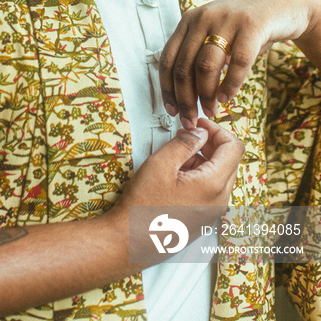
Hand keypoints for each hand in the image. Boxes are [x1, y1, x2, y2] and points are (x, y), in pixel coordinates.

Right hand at [109, 119, 243, 252]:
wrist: (131, 239)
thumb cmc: (142, 205)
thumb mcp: (161, 164)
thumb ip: (185, 143)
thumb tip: (200, 133)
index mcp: (213, 185)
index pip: (234, 147)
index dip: (217, 130)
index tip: (199, 125)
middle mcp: (219, 200)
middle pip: (229, 160)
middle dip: (210, 143)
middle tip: (186, 136)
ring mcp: (213, 211)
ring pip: (220, 174)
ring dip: (203, 159)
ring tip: (176, 157)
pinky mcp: (204, 217)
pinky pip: (211, 189)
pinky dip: (199, 174)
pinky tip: (176, 174)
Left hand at [159, 0, 320, 127]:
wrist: (279, 5)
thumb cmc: (243, 28)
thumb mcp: (213, 33)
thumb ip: (197, 55)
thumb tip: (182, 94)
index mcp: (188, 20)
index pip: (168, 58)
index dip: (167, 88)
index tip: (172, 110)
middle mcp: (203, 18)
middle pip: (184, 66)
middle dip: (185, 99)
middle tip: (191, 119)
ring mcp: (226, 20)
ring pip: (206, 66)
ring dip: (206, 95)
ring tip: (211, 109)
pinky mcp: (252, 26)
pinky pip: (237, 63)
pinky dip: (230, 85)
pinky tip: (227, 97)